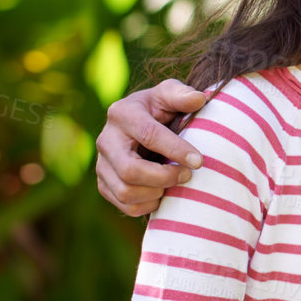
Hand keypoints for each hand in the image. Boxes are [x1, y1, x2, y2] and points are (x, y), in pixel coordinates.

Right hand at [96, 80, 208, 216]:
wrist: (142, 126)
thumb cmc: (160, 108)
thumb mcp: (170, 94)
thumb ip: (183, 95)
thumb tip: (199, 99)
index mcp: (122, 113)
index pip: (149, 134)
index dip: (176, 150)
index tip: (199, 161)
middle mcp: (106, 139)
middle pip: (130, 169)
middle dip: (163, 177)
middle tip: (188, 175)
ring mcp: (101, 164)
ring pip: (125, 191)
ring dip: (156, 193)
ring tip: (175, 183)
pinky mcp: (104, 183)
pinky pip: (123, 205)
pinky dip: (147, 205)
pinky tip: (163, 194)